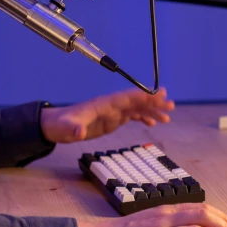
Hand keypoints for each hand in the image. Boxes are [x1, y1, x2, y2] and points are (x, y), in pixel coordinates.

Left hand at [40, 88, 174, 143]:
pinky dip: (143, 117)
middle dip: (153, 102)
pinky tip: (153, 123)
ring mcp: (112, 112)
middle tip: (170, 104)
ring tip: (168, 116)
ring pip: (136, 108)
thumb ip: (73, 129)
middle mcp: (110, 105)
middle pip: (136, 101)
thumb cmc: (61, 125)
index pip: (126, 97)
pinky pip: (131, 115)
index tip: (158, 95)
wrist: (56, 126)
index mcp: (103, 104)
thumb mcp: (66, 128)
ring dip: (152, 110)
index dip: (142, 96)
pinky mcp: (111, 119)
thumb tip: (80, 132)